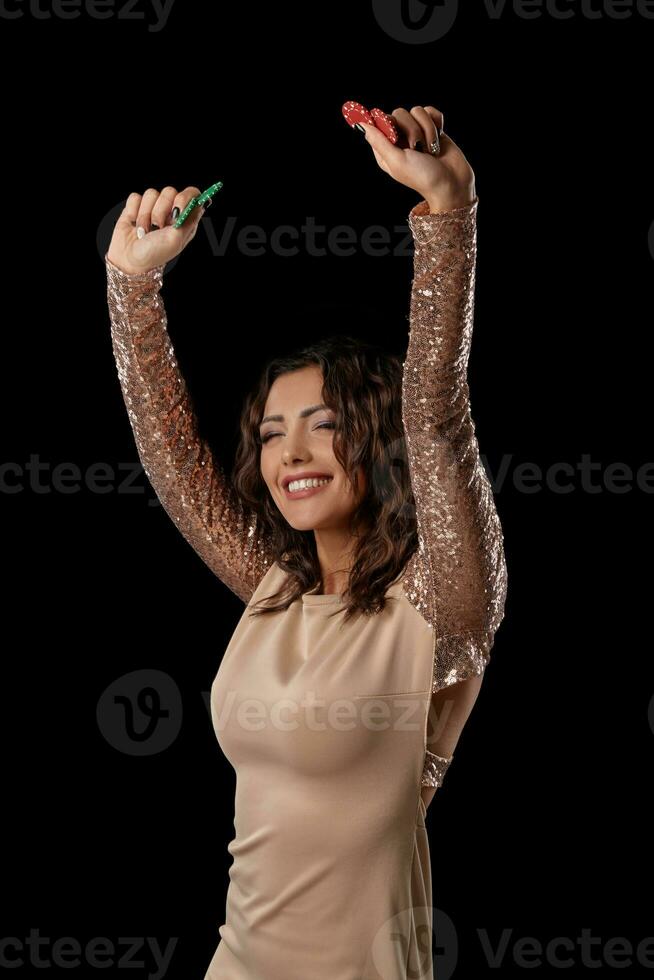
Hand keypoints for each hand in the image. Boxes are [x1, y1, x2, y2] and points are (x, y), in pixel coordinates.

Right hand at [106, 185, 206, 274]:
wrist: (129, 260)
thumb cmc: (154, 254)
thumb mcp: (176, 240)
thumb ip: (189, 220)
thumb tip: (201, 202)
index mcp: (184, 219)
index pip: (192, 194)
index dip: (186, 197)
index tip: (177, 209)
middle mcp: (170, 211)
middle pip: (169, 191)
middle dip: (160, 211)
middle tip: (158, 228)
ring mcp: (153, 207)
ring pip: (151, 193)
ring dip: (145, 215)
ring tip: (144, 231)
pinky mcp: (136, 206)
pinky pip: (135, 197)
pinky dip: (133, 212)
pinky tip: (134, 224)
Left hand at [359, 105, 475, 212]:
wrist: (451, 183)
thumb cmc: (422, 177)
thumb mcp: (396, 161)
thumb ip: (379, 141)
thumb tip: (360, 125)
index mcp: (386, 149)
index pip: (377, 123)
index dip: (384, 122)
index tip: (392, 127)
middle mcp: (400, 139)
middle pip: (399, 113)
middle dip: (411, 129)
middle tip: (416, 147)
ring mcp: (417, 132)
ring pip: (417, 111)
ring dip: (427, 130)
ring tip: (430, 149)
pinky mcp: (433, 128)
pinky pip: (431, 111)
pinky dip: (436, 124)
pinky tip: (438, 139)